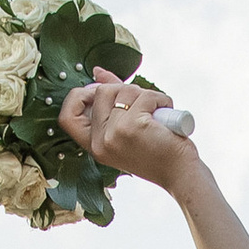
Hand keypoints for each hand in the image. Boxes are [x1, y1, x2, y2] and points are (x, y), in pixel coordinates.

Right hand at [59, 65, 199, 192]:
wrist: (180, 175)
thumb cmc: (157, 151)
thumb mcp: (126, 128)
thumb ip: (110, 101)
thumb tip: (98, 72)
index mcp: (95, 145)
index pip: (67, 117)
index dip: (79, 96)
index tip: (100, 91)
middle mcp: (101, 142)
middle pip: (100, 92)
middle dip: (124, 89)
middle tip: (142, 103)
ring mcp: (115, 135)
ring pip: (122, 90)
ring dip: (144, 94)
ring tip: (156, 111)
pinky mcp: (133, 127)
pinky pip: (144, 96)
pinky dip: (159, 99)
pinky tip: (165, 111)